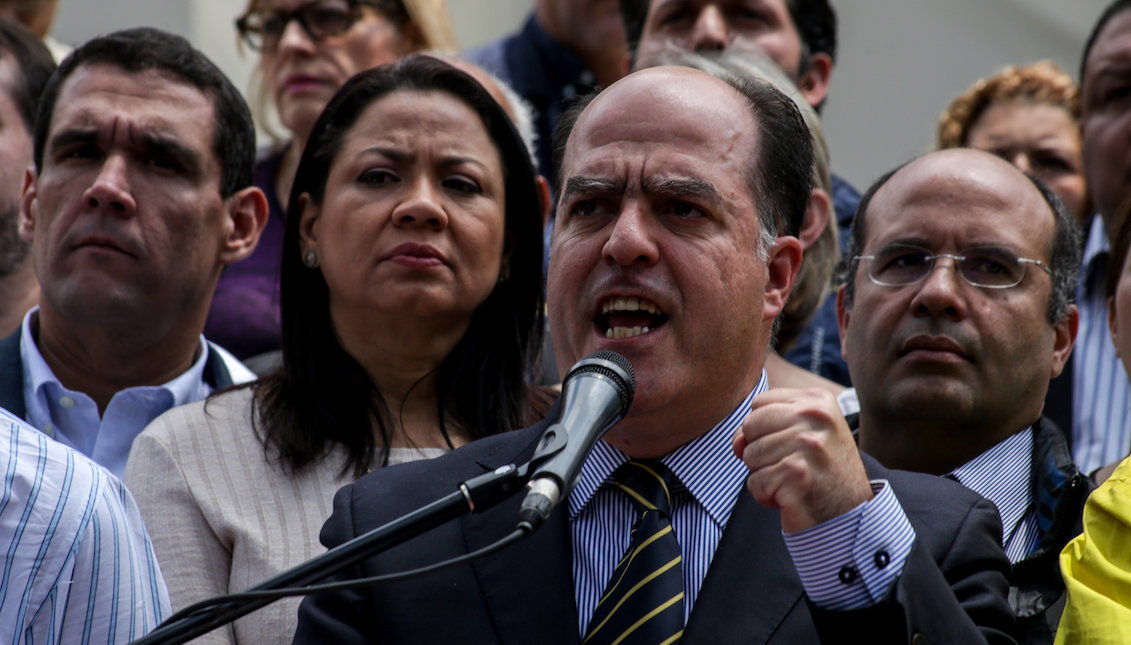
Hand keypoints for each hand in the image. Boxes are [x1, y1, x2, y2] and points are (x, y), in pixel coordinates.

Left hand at [731, 388, 873, 532]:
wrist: (850, 514)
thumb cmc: (820, 473)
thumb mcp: (800, 434)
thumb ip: (764, 425)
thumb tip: (737, 442)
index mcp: (818, 401)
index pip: (759, 403)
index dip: (763, 428)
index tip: (790, 446)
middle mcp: (816, 417)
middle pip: (750, 425)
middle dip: (760, 451)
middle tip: (791, 466)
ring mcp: (808, 444)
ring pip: (749, 455)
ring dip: (765, 475)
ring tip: (793, 481)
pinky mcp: (797, 473)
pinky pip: (755, 482)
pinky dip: (767, 496)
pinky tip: (791, 497)